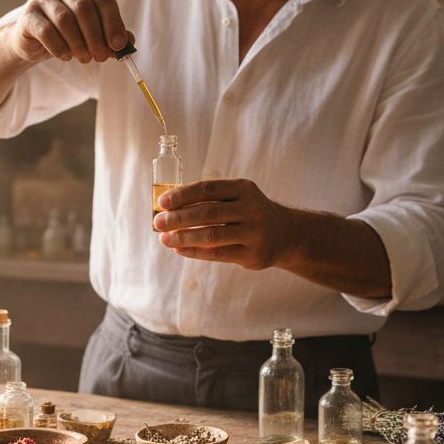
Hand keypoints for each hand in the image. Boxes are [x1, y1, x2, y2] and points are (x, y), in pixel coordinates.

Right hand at [7, 0, 129, 64]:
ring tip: (85, 59)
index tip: (119, 45)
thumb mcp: (93, 33)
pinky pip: (46, 31)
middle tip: (101, 57)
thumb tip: (128, 43)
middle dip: (96, 36)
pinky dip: (59, 47)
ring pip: (65, 19)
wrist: (34, 41)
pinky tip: (65, 57)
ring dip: (79, 44)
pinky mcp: (28, 15)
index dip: (114, 23)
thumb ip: (111, 36)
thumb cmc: (69, 34)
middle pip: (84, 8)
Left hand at [153, 179, 294, 270]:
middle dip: (179, 217)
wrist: (285, 234)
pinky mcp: (252, 255)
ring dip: (184, 237)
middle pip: (207, 212)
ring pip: (211, 235)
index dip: (182, 195)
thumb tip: (169, 207)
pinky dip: (195, 252)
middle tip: (158, 222)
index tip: (162, 202)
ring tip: (164, 238)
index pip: (207, 189)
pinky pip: (217, 254)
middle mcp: (251, 209)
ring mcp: (253, 233)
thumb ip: (209, 200)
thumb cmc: (249, 213)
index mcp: (243, 189)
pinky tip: (179, 250)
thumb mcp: (237, 197)